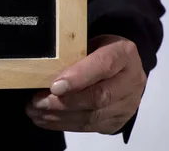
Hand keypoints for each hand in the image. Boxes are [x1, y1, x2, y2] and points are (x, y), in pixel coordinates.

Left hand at [26, 35, 146, 133]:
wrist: (120, 66)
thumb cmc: (97, 50)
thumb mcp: (87, 41)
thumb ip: (72, 53)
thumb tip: (43, 69)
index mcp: (124, 53)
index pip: (104, 65)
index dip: (78, 77)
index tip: (54, 86)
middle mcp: (132, 80)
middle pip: (99, 96)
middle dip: (63, 102)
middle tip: (37, 102)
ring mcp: (128, 103)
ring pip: (93, 116)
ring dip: (60, 117)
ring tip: (36, 112)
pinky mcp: (120, 120)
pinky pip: (91, 126)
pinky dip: (66, 124)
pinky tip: (47, 119)